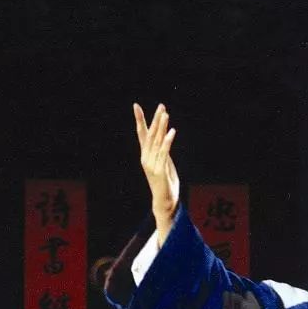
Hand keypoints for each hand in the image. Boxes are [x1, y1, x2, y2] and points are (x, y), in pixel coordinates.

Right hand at [134, 102, 179, 227]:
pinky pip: (164, 153)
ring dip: (161, 127)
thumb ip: (163, 151)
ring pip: (157, 142)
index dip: (140, 120)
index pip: (142, 134)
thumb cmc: (166, 183)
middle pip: (150, 135)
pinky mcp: (159, 171)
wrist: (165, 202)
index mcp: (146, 155)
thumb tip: (165, 136)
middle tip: (161, 106)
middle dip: (155, 120)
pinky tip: (171, 132)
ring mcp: (151, 164)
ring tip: (165, 114)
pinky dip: (168, 142)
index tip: (136, 106)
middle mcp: (146, 158)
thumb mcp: (165, 164)